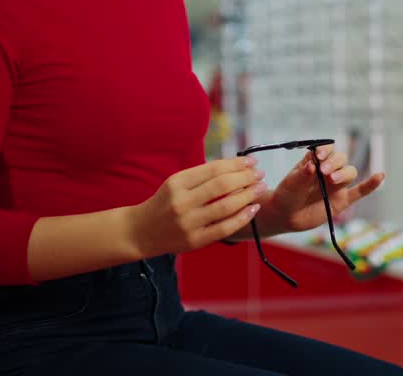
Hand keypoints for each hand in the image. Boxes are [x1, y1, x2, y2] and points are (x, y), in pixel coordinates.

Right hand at [132, 156, 266, 255]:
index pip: (213, 169)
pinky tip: (253, 208)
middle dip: (245, 177)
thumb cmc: (165, 202)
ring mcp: (188, 223)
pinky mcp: (195, 241)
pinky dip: (242, 217)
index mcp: (177, 183)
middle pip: (221, 185)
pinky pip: (225, 228)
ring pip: (226, 206)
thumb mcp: (176, 183)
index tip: (251, 161)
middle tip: (259, 173)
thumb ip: (202, 176)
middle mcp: (182, 202)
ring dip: (248, 195)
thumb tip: (236, 166)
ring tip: (260, 187)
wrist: (141, 231)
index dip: (236, 164)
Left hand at [264, 144, 384, 234]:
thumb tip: (312, 165)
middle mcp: (329, 170)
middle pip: (341, 159)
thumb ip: (302, 175)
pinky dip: (371, 184)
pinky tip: (380, 175)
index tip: (317, 156)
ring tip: (332, 180)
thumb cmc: (287, 195)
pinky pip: (360, 191)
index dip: (325, 150)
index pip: (326, 149)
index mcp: (316, 161)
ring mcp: (337, 185)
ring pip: (350, 172)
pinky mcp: (342, 200)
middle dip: (334, 163)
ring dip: (344, 173)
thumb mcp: (291, 183)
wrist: (286, 215)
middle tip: (323, 171)